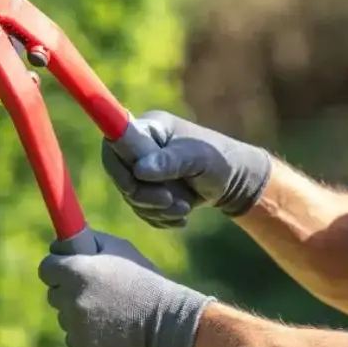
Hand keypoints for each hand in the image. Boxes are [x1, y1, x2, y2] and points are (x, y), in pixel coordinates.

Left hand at [39, 229, 214, 346]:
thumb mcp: (120, 249)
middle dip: (68, 290)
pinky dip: (85, 334)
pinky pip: (72, 337)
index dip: (57, 268)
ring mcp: (74, 325)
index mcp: (76, 271)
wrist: (165, 320)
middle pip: (54, 293)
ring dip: (78, 313)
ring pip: (64, 316)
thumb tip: (65, 241)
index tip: (67, 270)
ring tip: (109, 311)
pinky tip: (108, 328)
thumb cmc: (144, 279)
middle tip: (94, 291)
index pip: (46, 269)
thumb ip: (89, 241)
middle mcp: (70, 297)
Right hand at [102, 110, 271, 227]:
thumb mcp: (197, 158)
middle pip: (120, 175)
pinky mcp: (147, 190)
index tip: (139, 182)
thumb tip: (139, 170)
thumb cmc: (218, 160)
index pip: (115, 143)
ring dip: (156, 209)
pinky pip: (141, 210)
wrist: (233, 181)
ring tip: (184, 207)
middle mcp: (140, 147)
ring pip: (131, 197)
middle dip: (144, 194)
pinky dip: (159, 218)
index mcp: (149, 128)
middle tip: (170, 200)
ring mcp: (142, 169)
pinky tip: (181, 218)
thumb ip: (169, 162)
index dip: (119, 166)